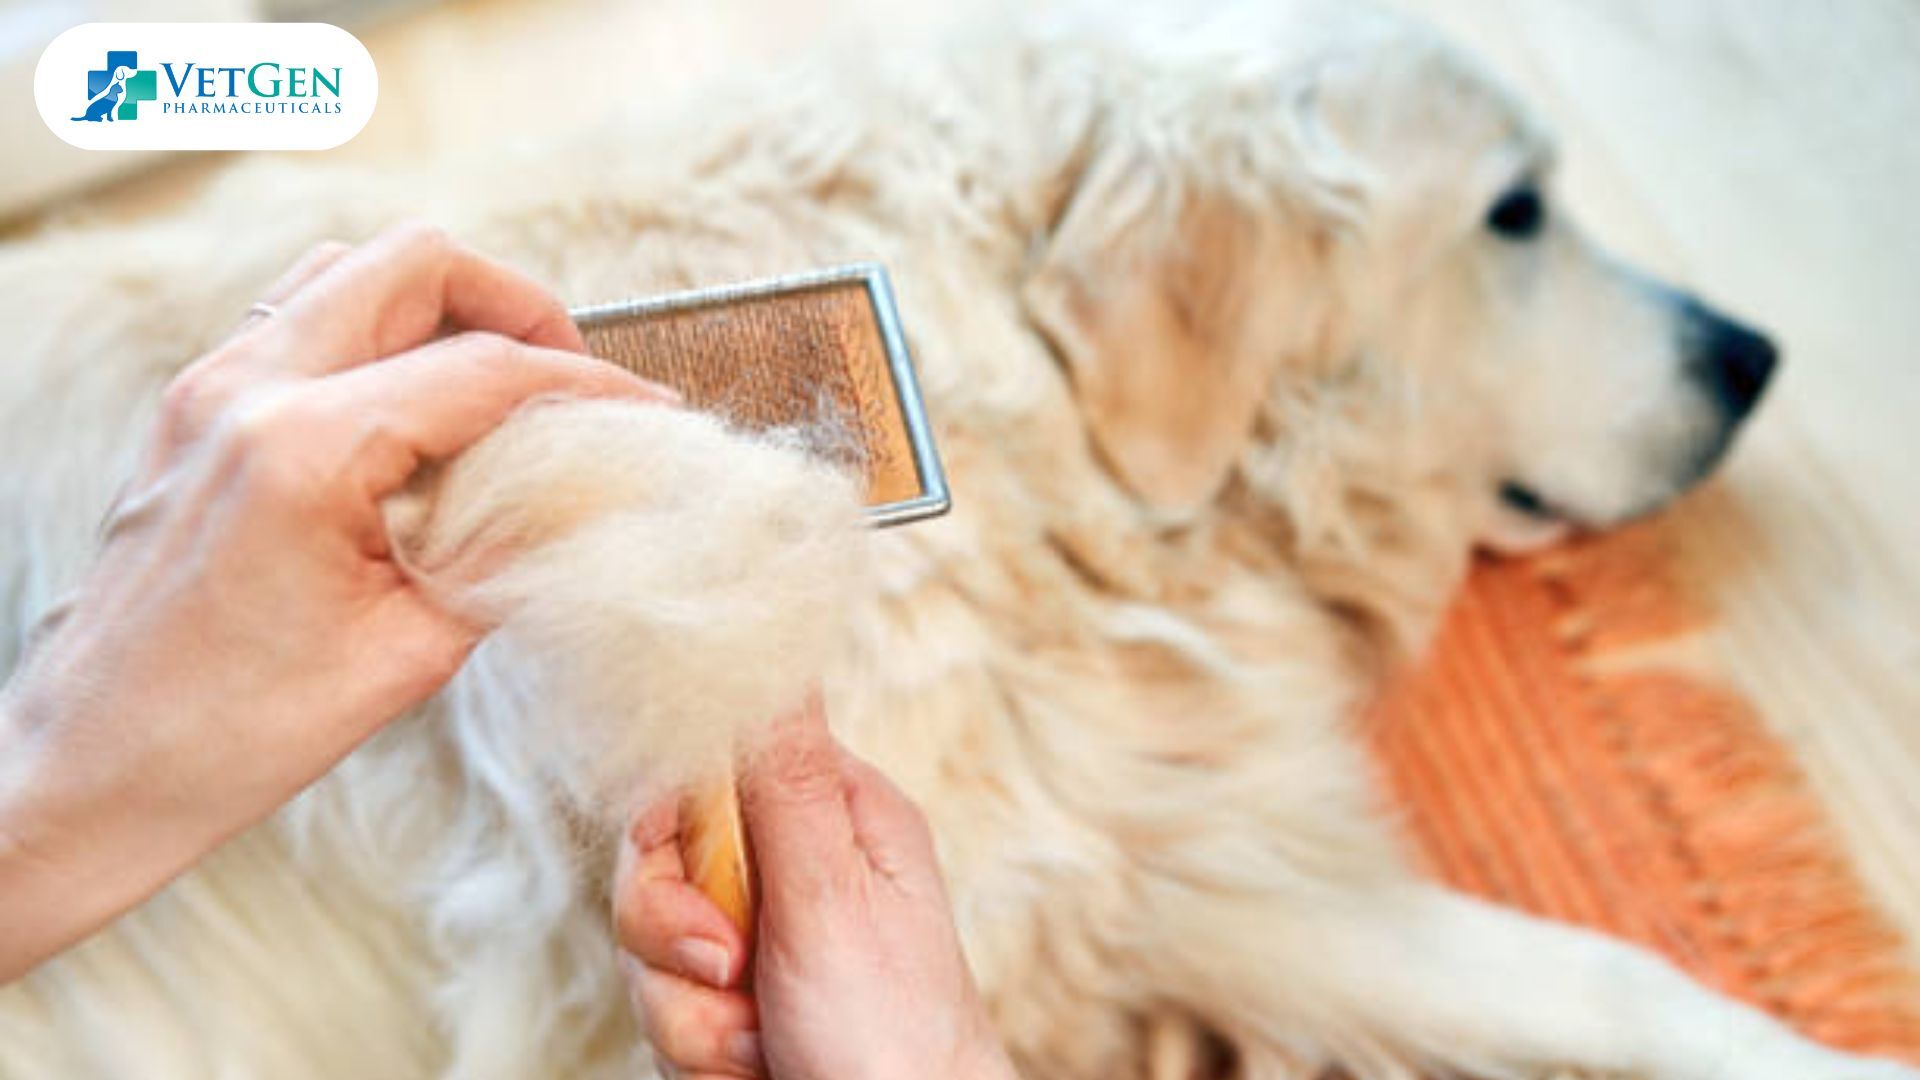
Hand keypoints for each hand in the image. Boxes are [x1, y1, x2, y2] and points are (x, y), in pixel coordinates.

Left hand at [0, 223, 675, 979]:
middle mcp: (246, 391)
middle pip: (416, 265)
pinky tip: (414, 418)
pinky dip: (377, 336)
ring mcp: (207, 390)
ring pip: (351, 273)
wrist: (90, 771)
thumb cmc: (229, 735)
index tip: (648, 416)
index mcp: (302, 450)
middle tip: (568, 383)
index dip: (589, 390)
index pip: (484, 372)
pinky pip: (300, 320)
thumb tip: (586, 505)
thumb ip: (506, 559)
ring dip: (441, 310)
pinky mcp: (192, 412)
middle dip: (516, 307)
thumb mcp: (407, 654)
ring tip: (497, 390)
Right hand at [613, 693, 1016, 1079]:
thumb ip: (784, 780)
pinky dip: (698, 1056)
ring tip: (759, 1045)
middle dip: (674, 939)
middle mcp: (793, 871)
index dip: (671, 824)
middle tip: (730, 974)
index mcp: (831, 816)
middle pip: (659, 863)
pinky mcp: (732, 1009)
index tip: (690, 875)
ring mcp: (760, 943)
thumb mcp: (832, 896)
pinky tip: (754, 1071)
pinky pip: (664, 1014)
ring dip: (691, 1016)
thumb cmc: (896, 1035)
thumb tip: (771, 643)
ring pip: (650, 950)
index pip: (704, 767)